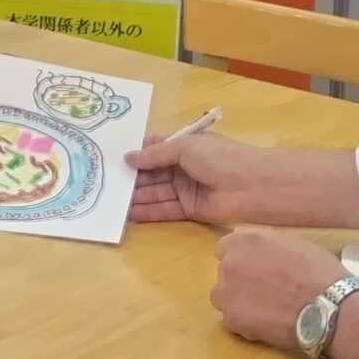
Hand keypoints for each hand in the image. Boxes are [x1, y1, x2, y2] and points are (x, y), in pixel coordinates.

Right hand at [127, 132, 290, 225]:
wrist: (252, 186)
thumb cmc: (220, 158)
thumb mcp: (185, 148)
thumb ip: (156, 155)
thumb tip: (128, 158)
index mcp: (184, 146)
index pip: (154, 148)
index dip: (136, 152)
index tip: (111, 158)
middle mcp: (183, 167)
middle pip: (152, 172)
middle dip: (132, 176)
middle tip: (106, 182)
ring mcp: (186, 189)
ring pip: (156, 192)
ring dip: (136, 195)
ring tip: (112, 200)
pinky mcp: (189, 210)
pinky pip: (164, 209)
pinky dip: (147, 211)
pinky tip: (128, 213)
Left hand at [209, 227, 345, 348]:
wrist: (327, 309)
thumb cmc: (318, 272)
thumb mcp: (292, 243)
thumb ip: (264, 242)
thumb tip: (249, 243)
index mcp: (244, 241)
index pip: (224, 247)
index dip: (240, 258)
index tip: (254, 267)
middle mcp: (229, 264)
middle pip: (225, 272)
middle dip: (240, 279)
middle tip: (265, 290)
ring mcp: (227, 293)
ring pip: (223, 297)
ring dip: (238, 300)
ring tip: (265, 309)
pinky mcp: (232, 320)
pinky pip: (232, 319)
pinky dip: (245, 322)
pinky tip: (267, 324)